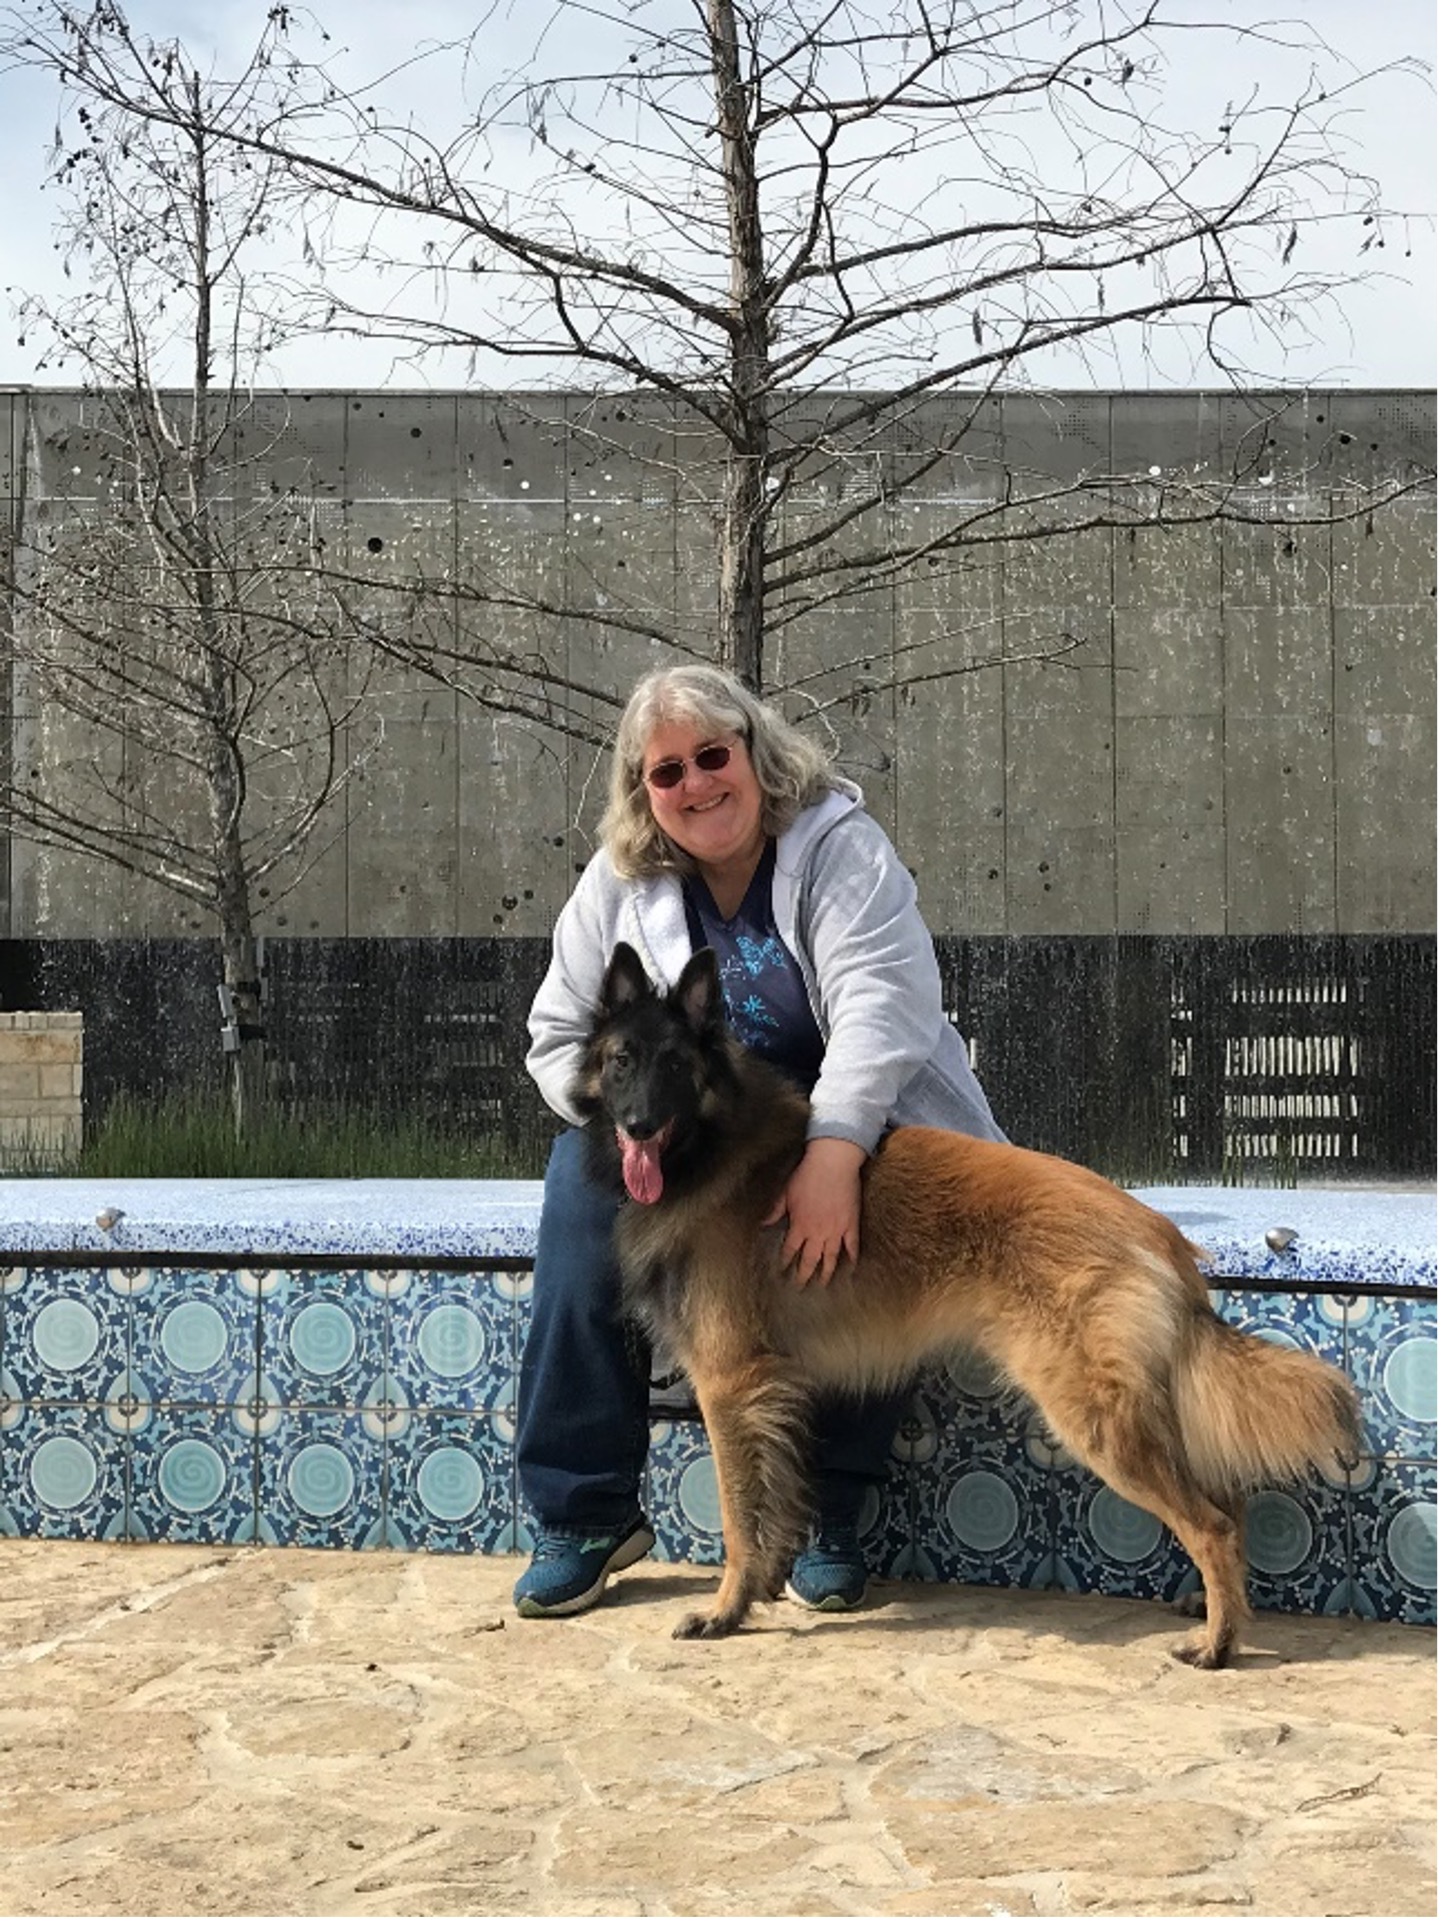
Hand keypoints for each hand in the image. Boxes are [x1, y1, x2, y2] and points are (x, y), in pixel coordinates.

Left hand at [763, 1136, 866, 1285]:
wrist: (832, 1164)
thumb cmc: (807, 1175)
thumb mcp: (786, 1193)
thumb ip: (775, 1211)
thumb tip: (763, 1223)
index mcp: (799, 1225)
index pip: (790, 1250)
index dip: (785, 1262)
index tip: (782, 1273)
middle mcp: (817, 1233)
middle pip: (809, 1260)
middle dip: (803, 1276)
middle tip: (800, 1289)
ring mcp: (836, 1231)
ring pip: (830, 1258)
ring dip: (825, 1274)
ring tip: (822, 1286)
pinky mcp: (851, 1225)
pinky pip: (852, 1246)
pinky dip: (851, 1259)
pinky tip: (850, 1269)